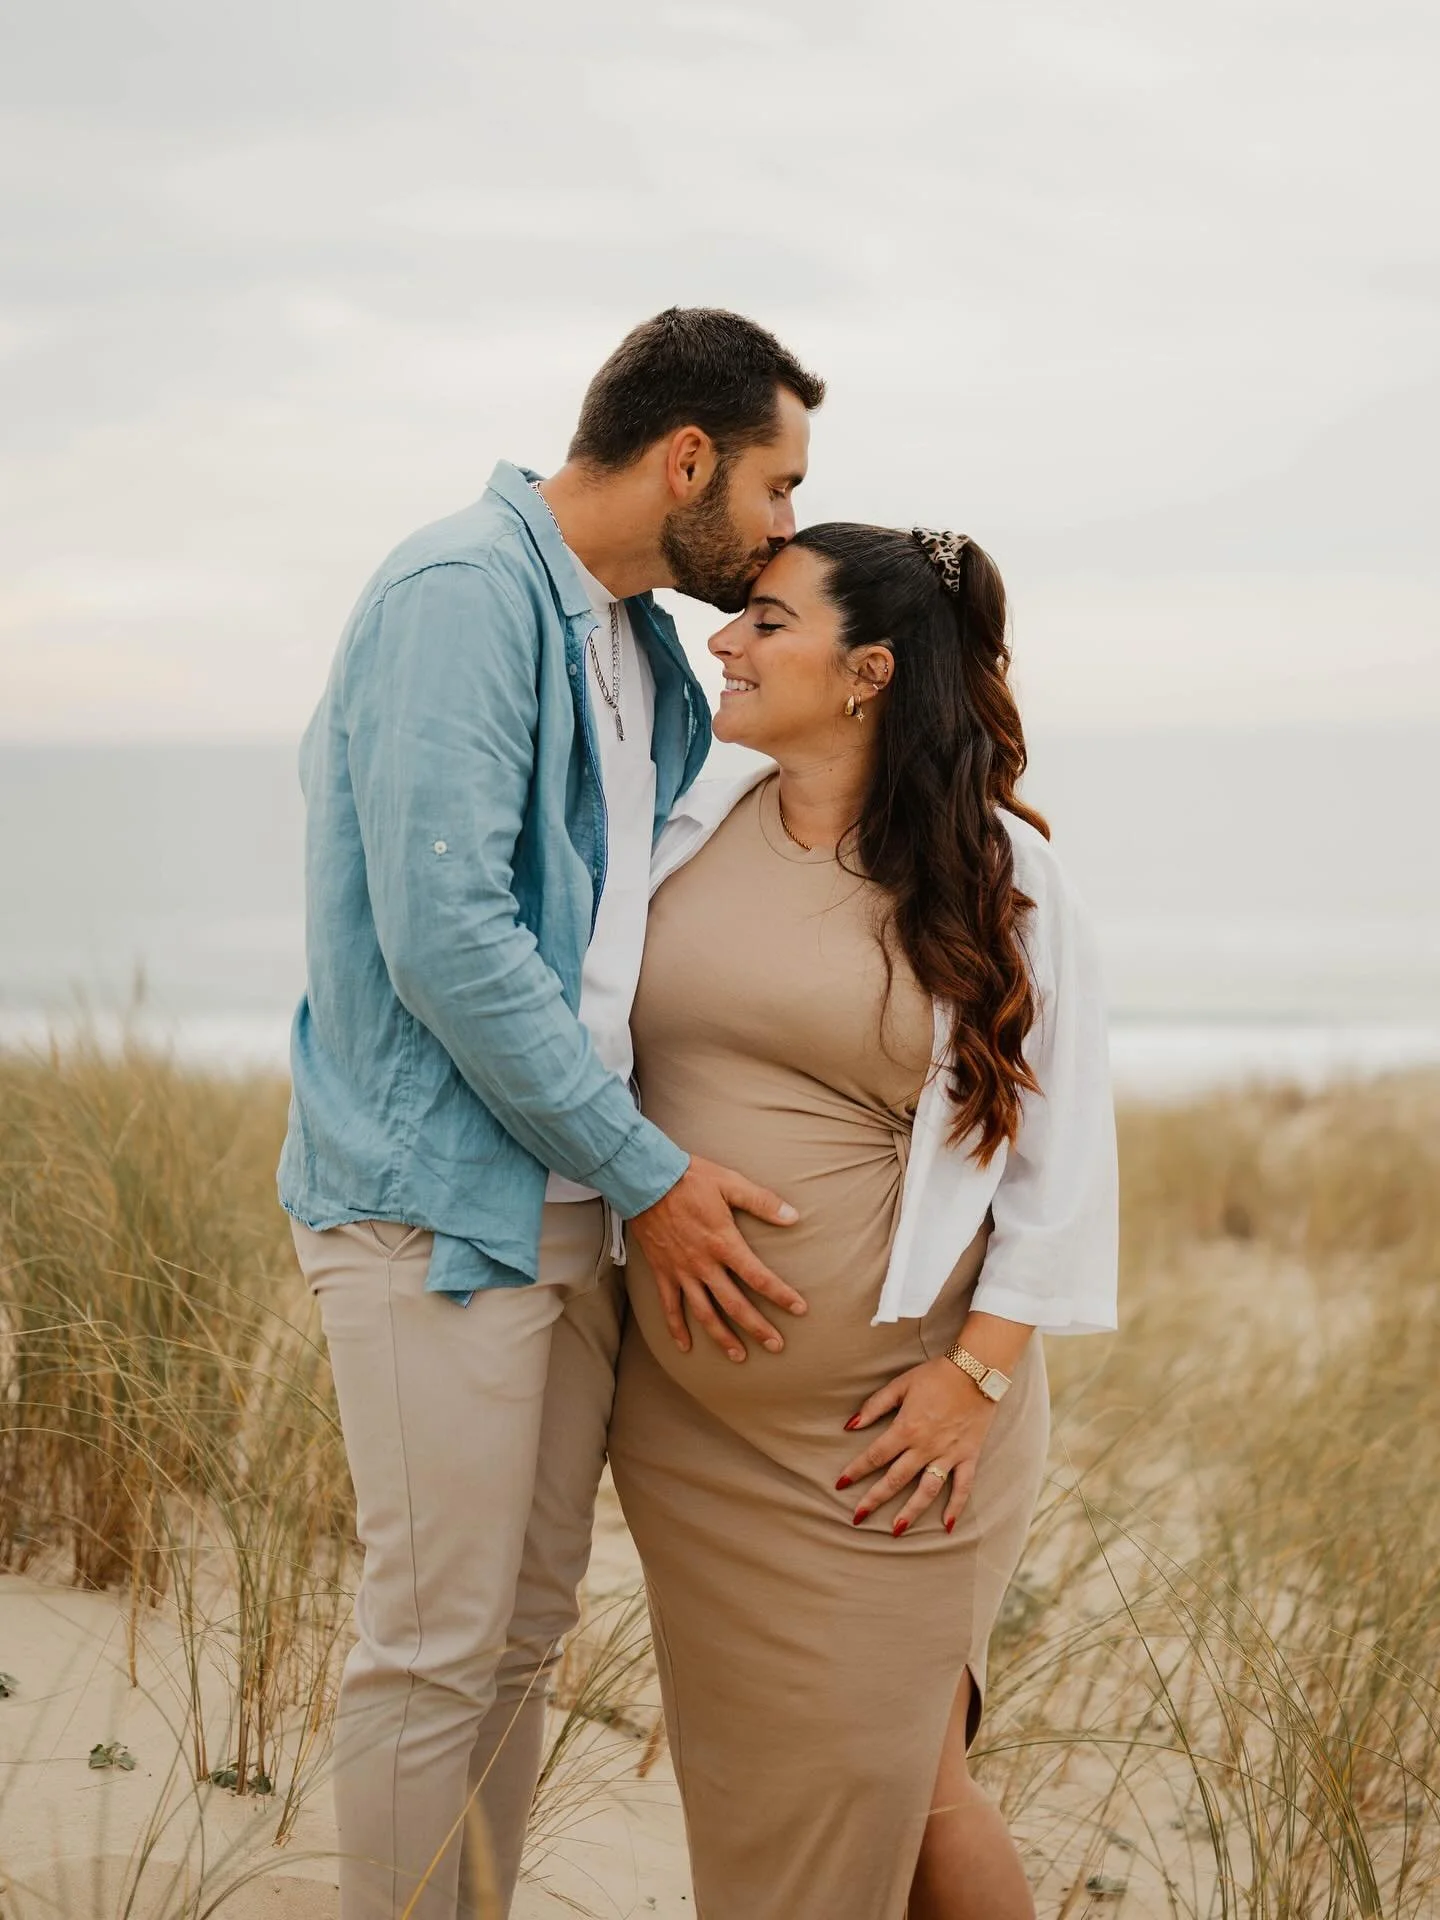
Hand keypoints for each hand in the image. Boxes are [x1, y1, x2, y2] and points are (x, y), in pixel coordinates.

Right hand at [628, 1156, 805, 1362]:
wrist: (645, 1179)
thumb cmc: (690, 1179)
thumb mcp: (730, 1183)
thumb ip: (762, 1202)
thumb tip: (794, 1216)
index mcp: (724, 1243)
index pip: (758, 1277)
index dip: (780, 1295)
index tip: (799, 1309)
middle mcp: (704, 1264)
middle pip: (734, 1304)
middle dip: (757, 1327)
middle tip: (776, 1346)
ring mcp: (681, 1271)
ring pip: (704, 1313)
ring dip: (722, 1337)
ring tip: (739, 1356)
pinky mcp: (662, 1272)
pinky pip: (670, 1306)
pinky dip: (676, 1328)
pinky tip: (685, 1346)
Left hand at [836, 1358, 994, 1535]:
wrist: (976, 1370)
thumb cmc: (935, 1375)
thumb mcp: (901, 1385)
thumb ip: (875, 1406)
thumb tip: (850, 1425)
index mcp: (906, 1428)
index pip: (874, 1456)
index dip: (855, 1471)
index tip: (840, 1484)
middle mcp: (925, 1447)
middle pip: (895, 1479)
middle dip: (874, 1499)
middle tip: (857, 1518)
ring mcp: (948, 1454)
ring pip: (926, 1490)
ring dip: (911, 1511)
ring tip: (895, 1530)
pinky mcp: (968, 1456)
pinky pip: (963, 1486)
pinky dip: (956, 1507)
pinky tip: (947, 1526)